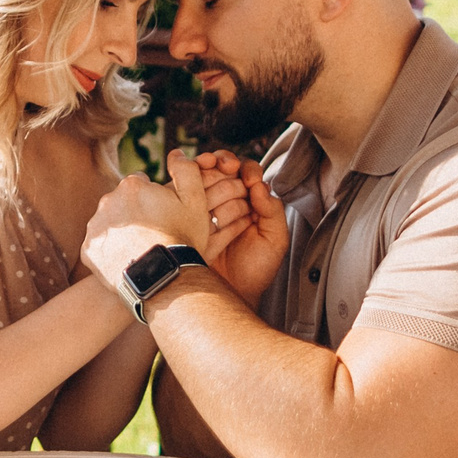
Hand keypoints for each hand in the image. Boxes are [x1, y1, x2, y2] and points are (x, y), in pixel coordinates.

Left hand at [82, 150, 212, 296]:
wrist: (163, 279)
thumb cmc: (182, 239)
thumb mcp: (195, 201)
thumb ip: (187, 170)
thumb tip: (176, 153)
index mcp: (131, 186)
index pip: (140, 184)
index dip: (153, 199)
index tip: (163, 215)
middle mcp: (107, 201)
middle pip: (122, 203)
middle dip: (135, 214)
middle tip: (153, 234)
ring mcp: (95, 227)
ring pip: (109, 224)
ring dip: (122, 232)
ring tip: (141, 250)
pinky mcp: (88, 250)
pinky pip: (99, 247)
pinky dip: (110, 252)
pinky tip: (128, 261)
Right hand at [195, 150, 290, 302]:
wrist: (231, 294)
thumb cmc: (255, 270)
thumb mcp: (274, 240)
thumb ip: (273, 211)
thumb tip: (258, 186)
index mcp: (249, 201)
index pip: (245, 171)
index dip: (244, 167)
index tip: (246, 176)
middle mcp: (226, 200)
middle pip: (219, 166)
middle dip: (221, 163)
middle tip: (222, 168)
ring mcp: (203, 208)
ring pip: (200, 176)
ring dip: (203, 171)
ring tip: (205, 175)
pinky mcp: (184, 218)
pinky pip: (182, 195)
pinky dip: (185, 186)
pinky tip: (189, 187)